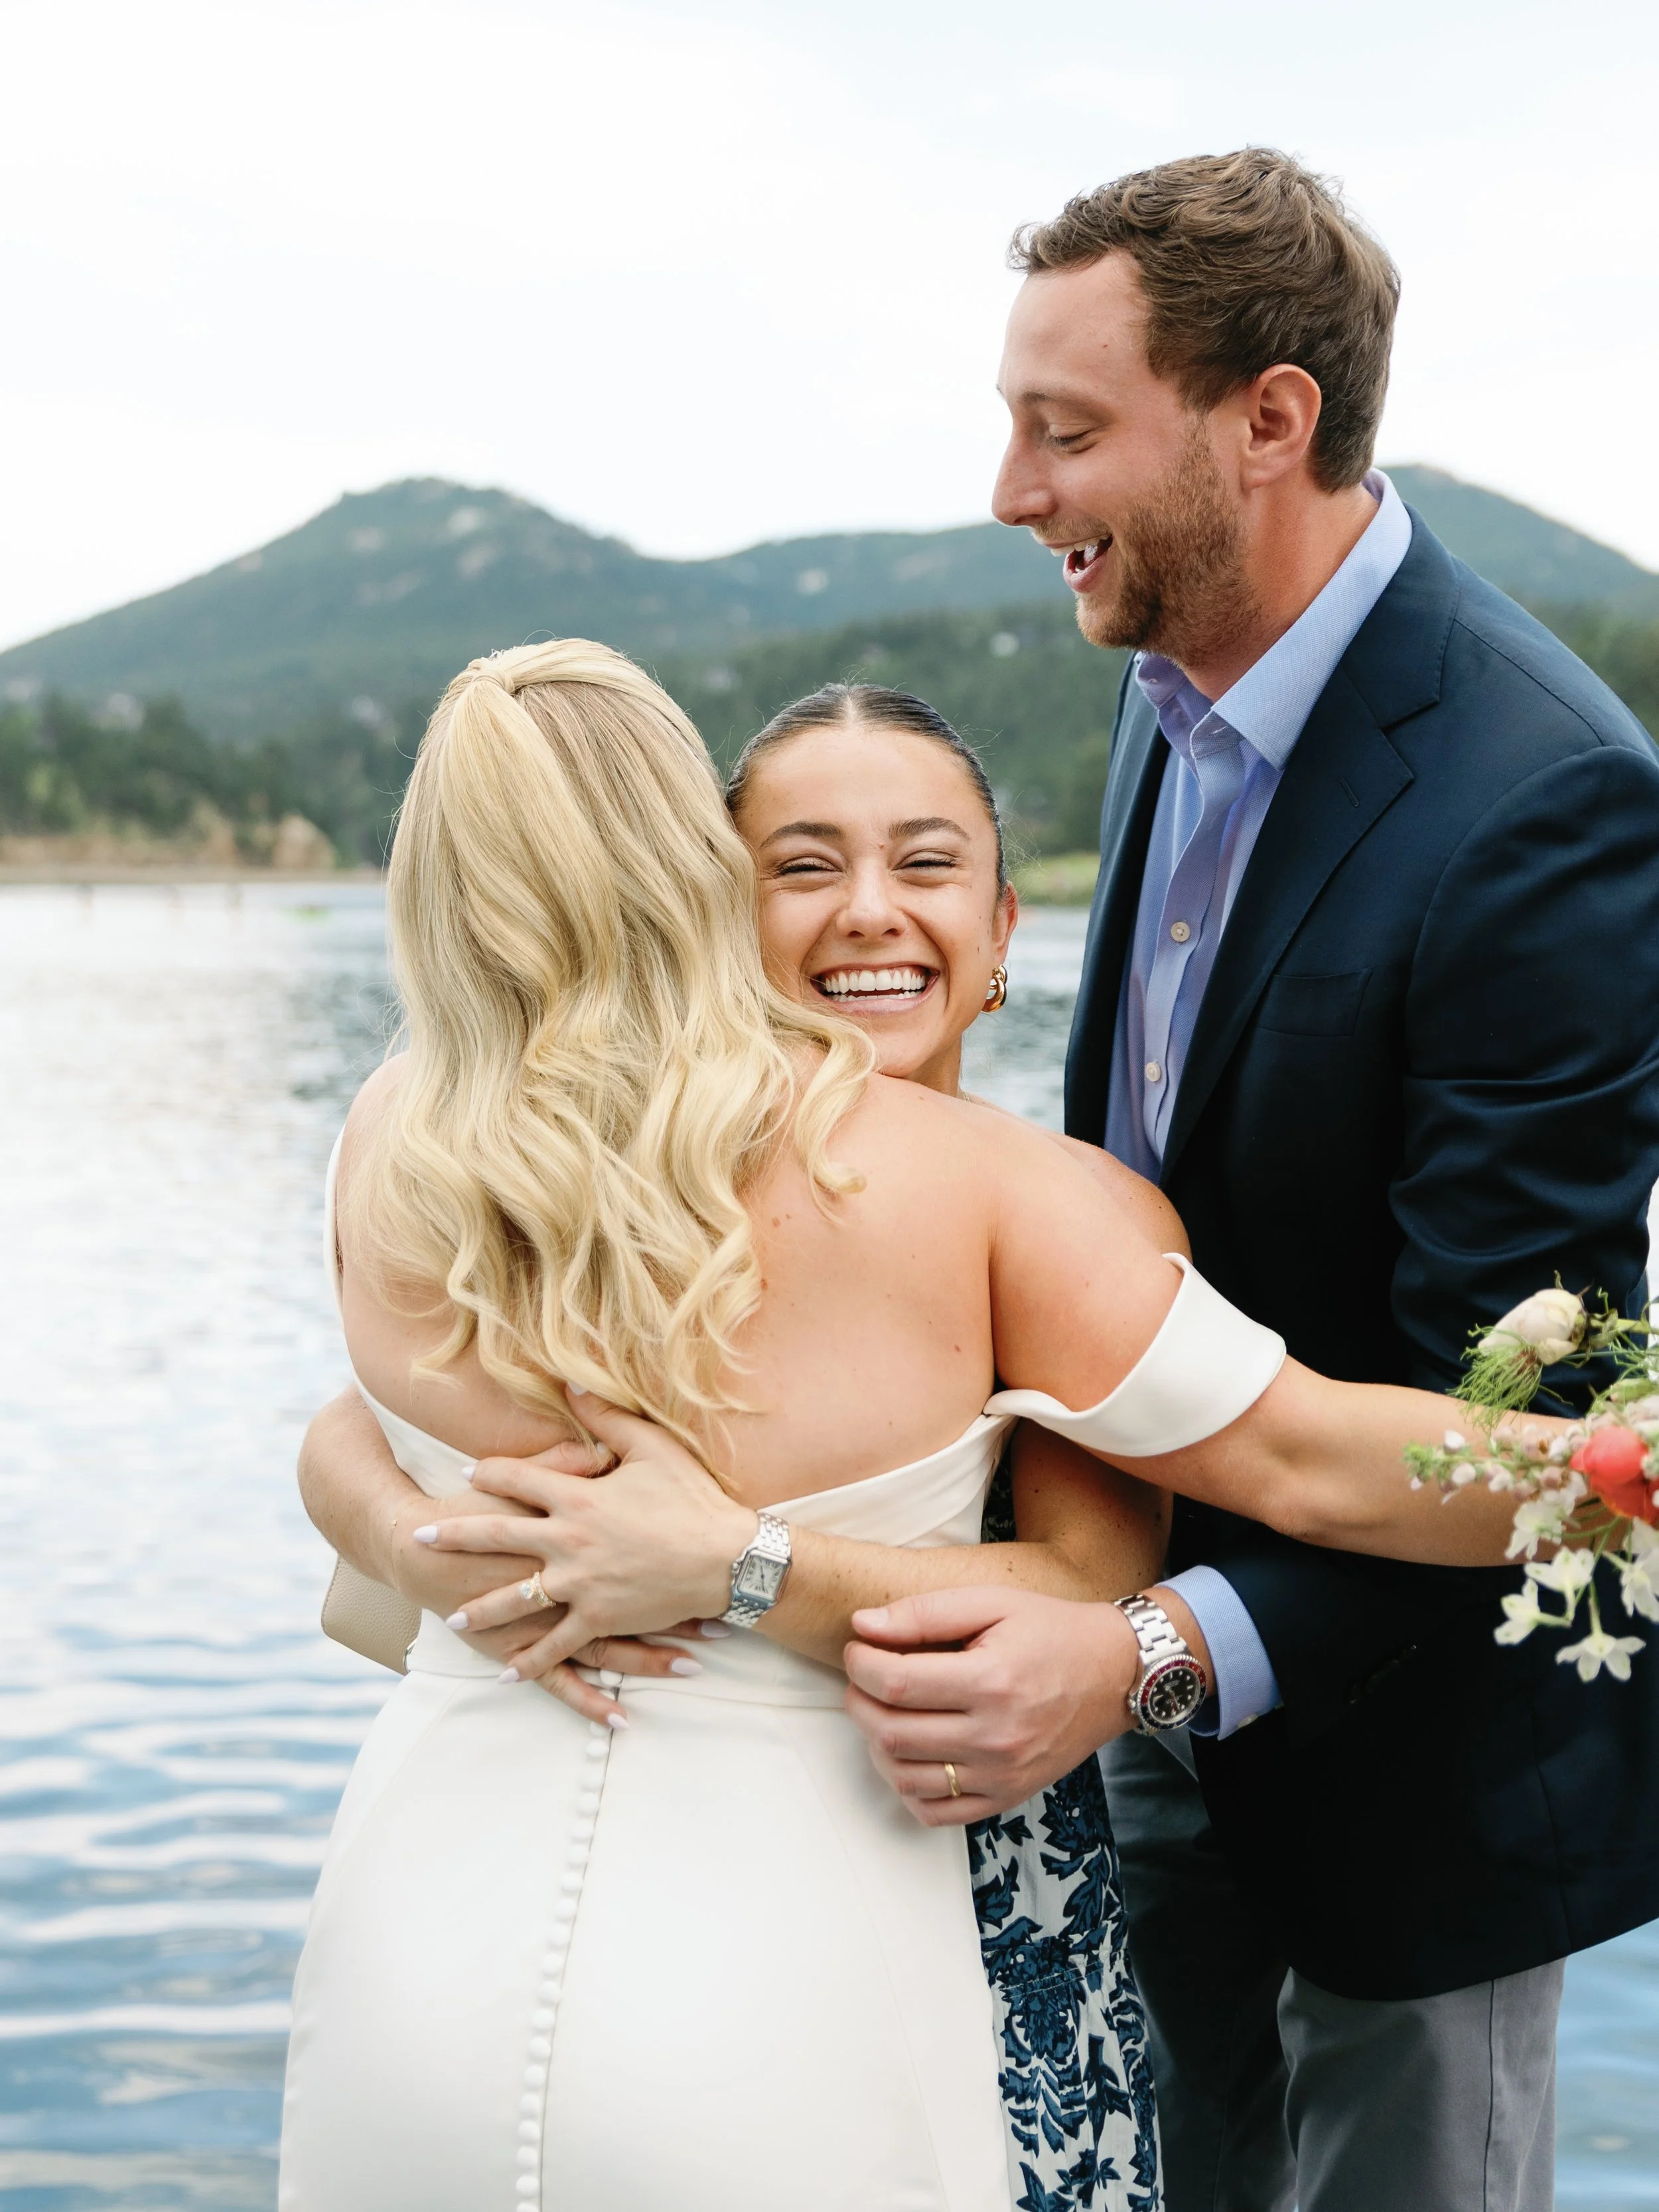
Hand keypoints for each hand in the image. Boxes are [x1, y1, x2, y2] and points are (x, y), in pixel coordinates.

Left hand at [413, 1394, 754, 1714]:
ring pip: (516, 1599)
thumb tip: (572, 1385)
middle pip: (497, 1537)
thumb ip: (606, 1419)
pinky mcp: (598, 1618)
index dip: (488, 1474)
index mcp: (578, 1497)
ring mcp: (579, 1584)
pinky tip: (506, 1672)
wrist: (725, 1558)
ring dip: (481, 1609)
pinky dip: (530, 1661)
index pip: (518, 1480)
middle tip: (419, 1540)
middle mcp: (568, 1541)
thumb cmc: (693, 1498)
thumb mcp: (652, 1447)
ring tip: (452, 1617)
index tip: (465, 1474)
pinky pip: (556, 1645)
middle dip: (455, 1538)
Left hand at [842, 1586, 1139, 1824]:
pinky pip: (935, 1813)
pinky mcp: (1006, 1797)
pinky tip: (910, 1753)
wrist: (1113, 1674)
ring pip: (905, 1777)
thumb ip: (924, 1613)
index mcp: (991, 1681)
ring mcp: (1001, 1775)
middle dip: (860, 1702)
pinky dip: (907, 1787)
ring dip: (876, 1745)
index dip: (861, 1665)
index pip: (896, 1684)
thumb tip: (862, 1626)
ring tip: (883, 1713)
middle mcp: (996, 1737)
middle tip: (864, 1678)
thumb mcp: (992, 1603)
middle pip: (892, 1734)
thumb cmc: (1051, 1631)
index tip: (858, 1648)